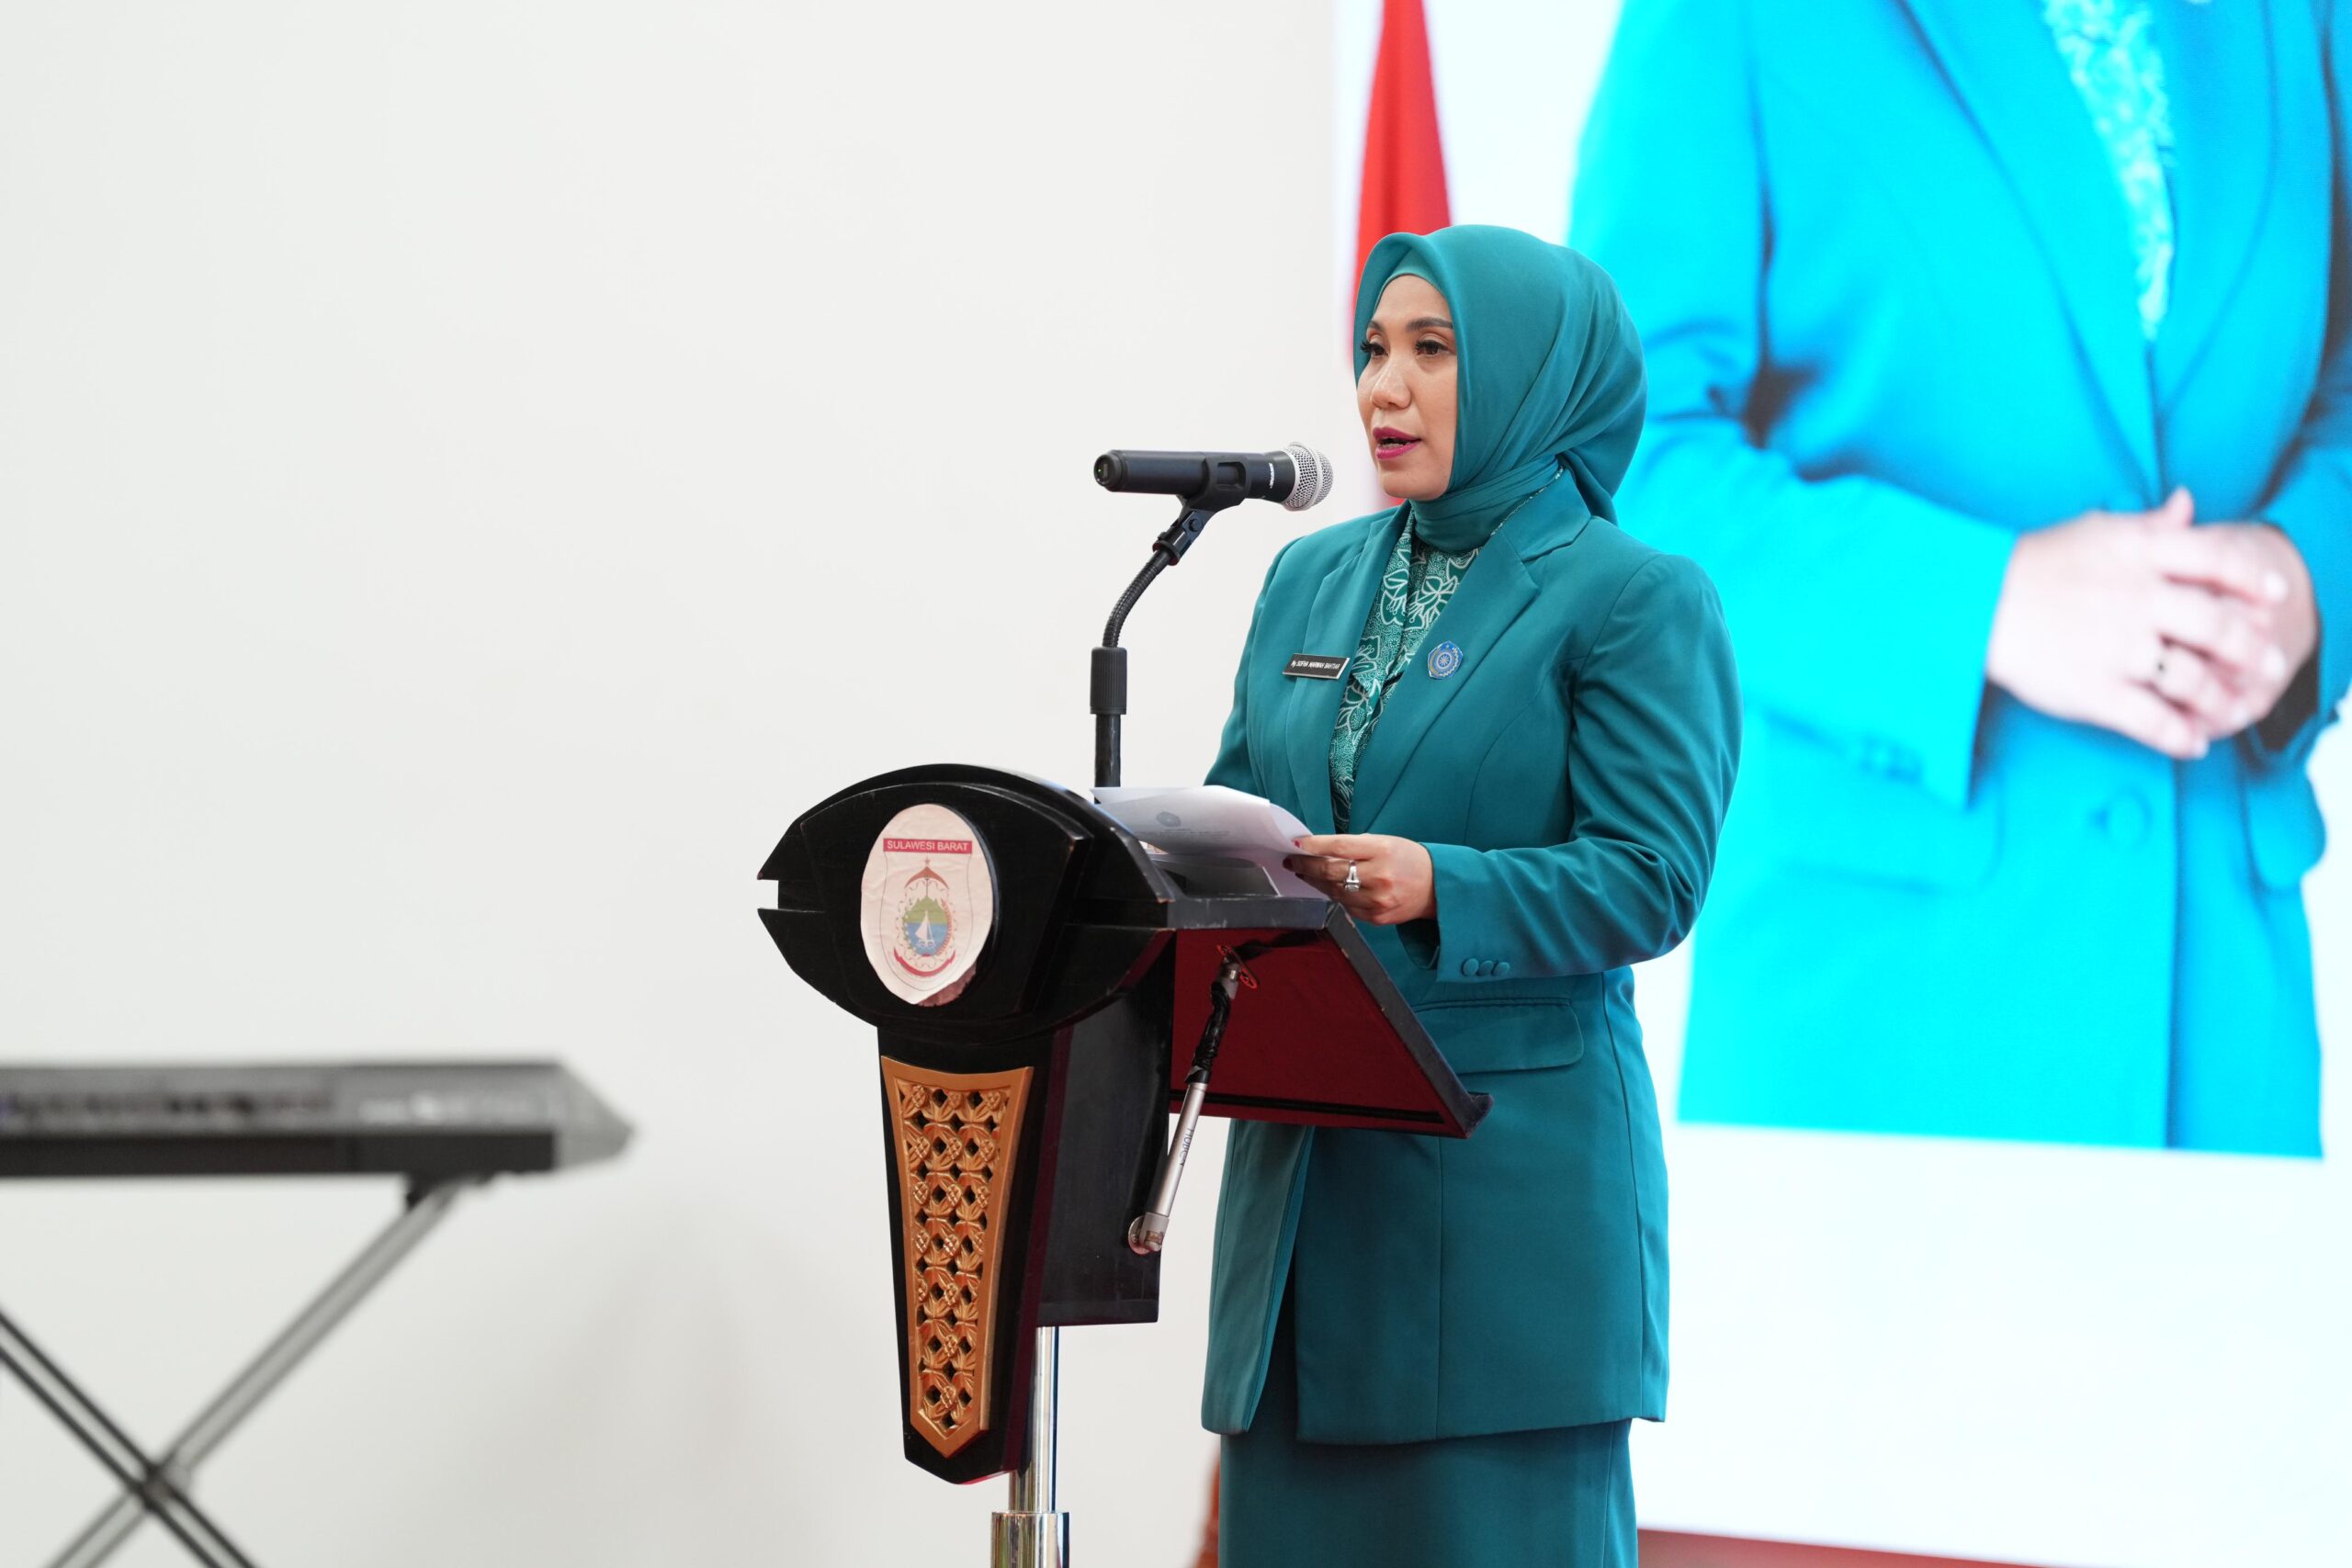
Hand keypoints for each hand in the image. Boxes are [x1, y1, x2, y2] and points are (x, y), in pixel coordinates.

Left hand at [1286, 833, 1435, 924]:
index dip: (1313, 847)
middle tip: (1293, 861)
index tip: (1297, 845)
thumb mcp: (1385, 842)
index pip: (1339, 847)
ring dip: (1316, 882)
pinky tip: (1333, 887)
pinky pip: (1346, 906)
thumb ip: (1353, 846)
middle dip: (1306, 866)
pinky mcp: (1376, 917)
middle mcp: (1380, 877)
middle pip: (1331, 872)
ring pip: (1334, 892)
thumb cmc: (1408, 860)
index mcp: (1382, 851)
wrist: (1436, 887)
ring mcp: (1378, 900)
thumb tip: (1318, 850)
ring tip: (1307, 874)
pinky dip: (1336, 896)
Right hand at [1985, 489, 2293, 756]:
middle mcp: (2136, 599)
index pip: (2219, 560)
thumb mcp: (2094, 530)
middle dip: (2250, 650)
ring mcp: (2116, 648)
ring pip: (2193, 679)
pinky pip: (2152, 721)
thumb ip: (2150, 524)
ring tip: (2232, 710)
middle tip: (2266, 665)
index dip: (2254, 580)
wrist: (1972, 602)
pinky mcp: (2092, 691)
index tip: (2271, 597)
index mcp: (2140, 554)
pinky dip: (2180, 736)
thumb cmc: (2033, 564)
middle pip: (2217, 625)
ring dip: (2221, 700)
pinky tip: (2192, 742)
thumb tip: (2188, 505)